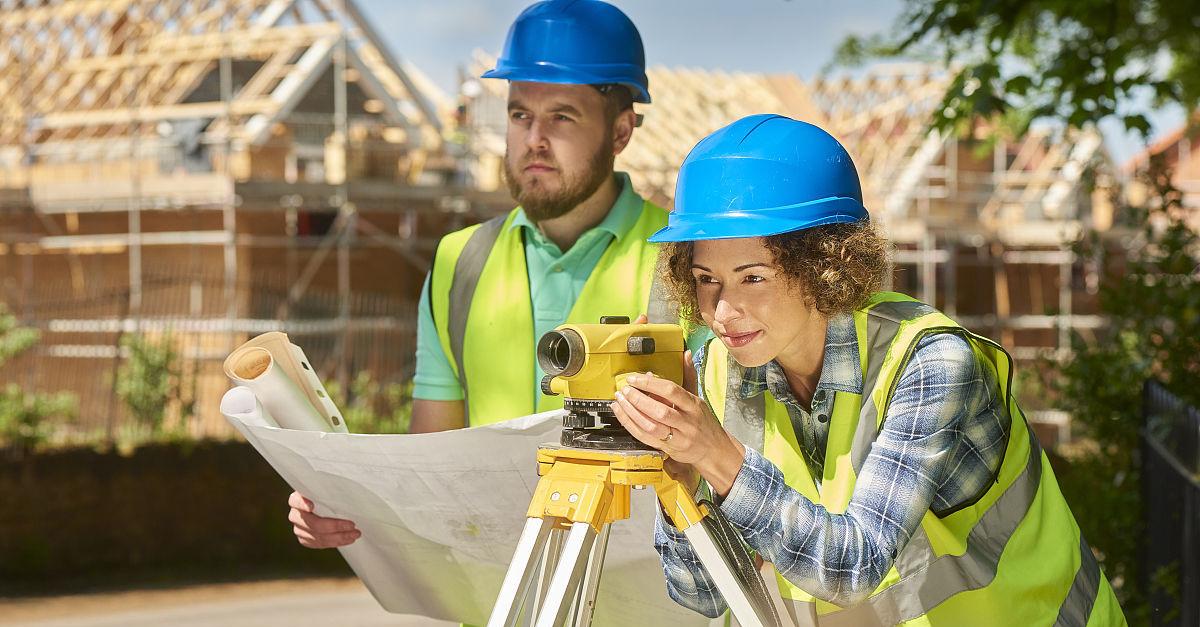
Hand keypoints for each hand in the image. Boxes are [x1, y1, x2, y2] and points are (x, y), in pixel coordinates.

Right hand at [288, 491, 360, 547]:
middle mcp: (295, 515)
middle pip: (313, 524)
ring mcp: (298, 529)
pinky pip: (319, 544)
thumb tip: (344, 489)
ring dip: (339, 537)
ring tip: (354, 534)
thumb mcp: (326, 489)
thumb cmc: (326, 494)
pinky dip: (335, 543)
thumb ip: (329, 490)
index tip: (312, 506)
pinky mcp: (304, 539)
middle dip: (335, 526)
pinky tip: (347, 540)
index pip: (296, 501)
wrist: (323, 506)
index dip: (303, 504)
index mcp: (296, 499)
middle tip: (352, 525)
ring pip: (318, 537)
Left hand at [610, 352, 745, 495]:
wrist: (714, 450)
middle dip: (638, 399)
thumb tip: (686, 354)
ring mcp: (678, 437)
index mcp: (694, 405)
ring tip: (620, 401)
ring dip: (632, 413)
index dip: (651, 384)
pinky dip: (631, 425)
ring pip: (651, 426)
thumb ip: (689, 375)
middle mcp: (687, 422)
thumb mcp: (699, 398)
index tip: (635, 378)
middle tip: (624, 390)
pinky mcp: (669, 449)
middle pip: (660, 410)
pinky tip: (622, 415)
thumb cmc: (704, 422)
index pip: (671, 392)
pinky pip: (646, 438)